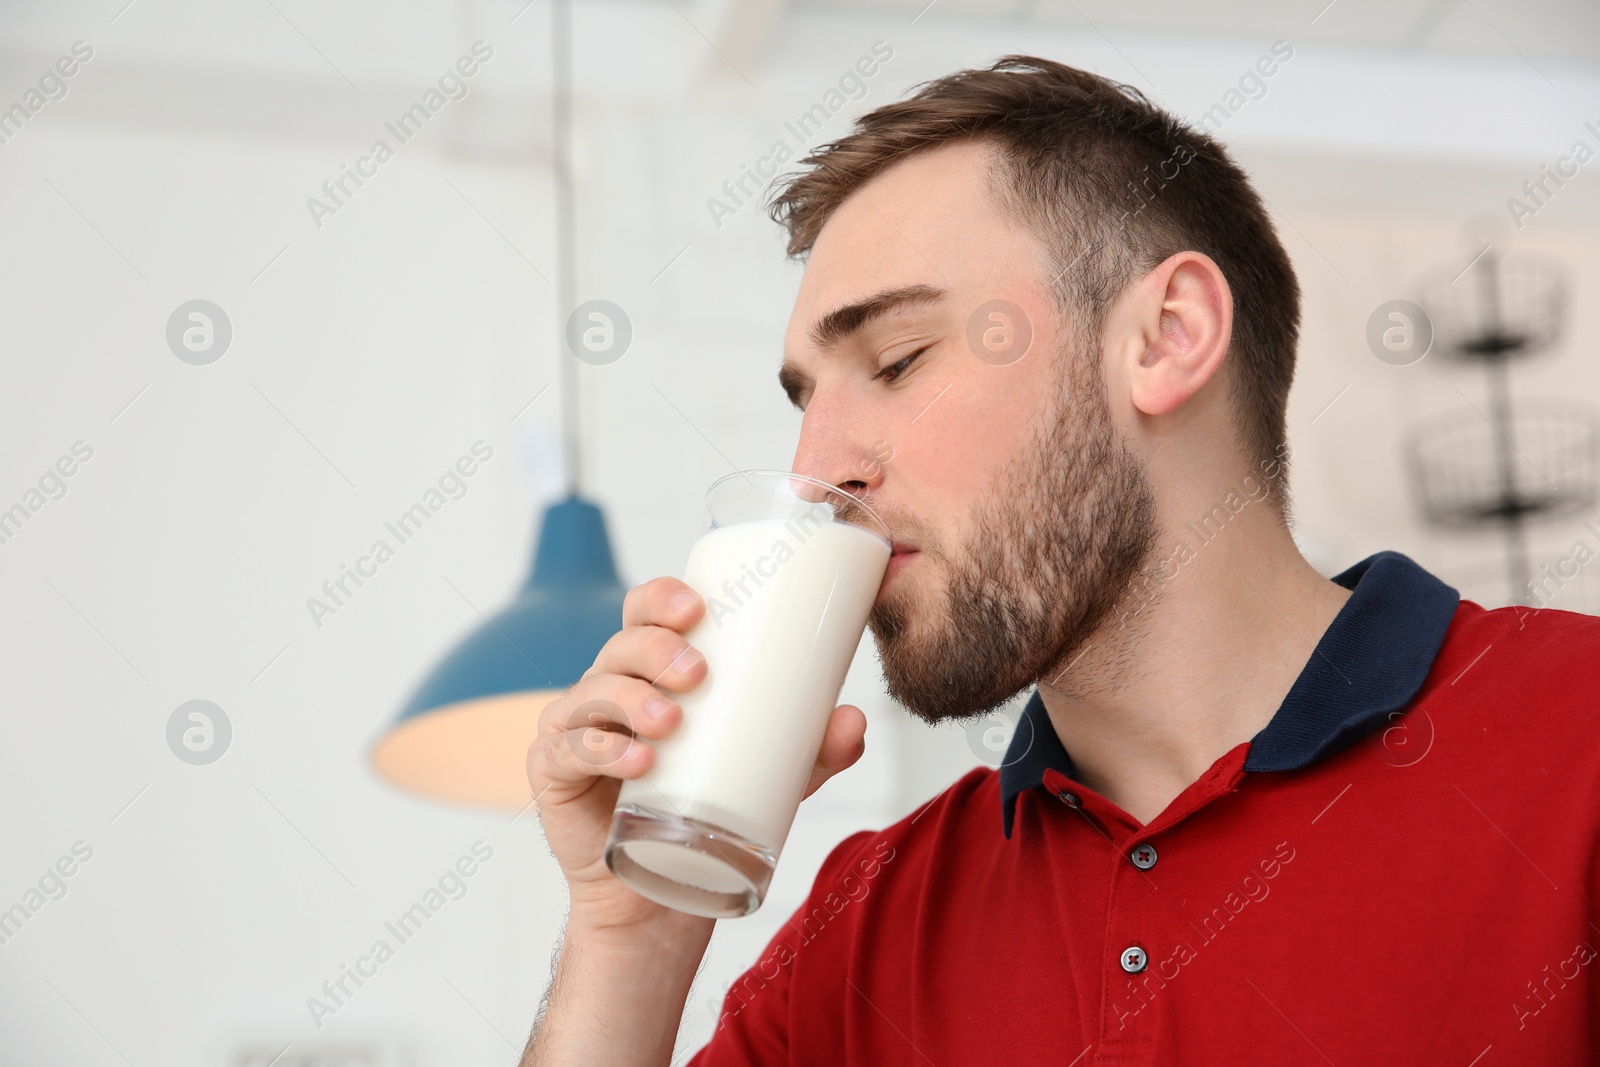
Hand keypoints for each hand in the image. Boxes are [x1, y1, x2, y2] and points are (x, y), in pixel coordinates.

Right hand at [527, 576, 868, 934]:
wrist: (662, 894)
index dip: (662, 597)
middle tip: (698, 674)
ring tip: (671, 723)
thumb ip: (815, 750)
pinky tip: (635, 760)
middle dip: (656, 650)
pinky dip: (600, 749)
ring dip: (631, 698)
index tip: (697, 606)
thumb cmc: (710, 812)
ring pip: (593, 692)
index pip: (645, 613)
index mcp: (653, 671)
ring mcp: (576, 729)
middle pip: (621, 645)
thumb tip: (854, 721)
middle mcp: (609, 689)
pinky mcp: (554, 773)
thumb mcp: (773, 777)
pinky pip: (567, 749)